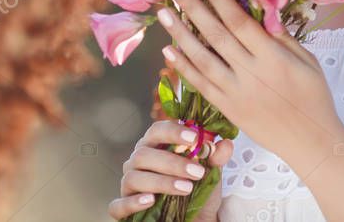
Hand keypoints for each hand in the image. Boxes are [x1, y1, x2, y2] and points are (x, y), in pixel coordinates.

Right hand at [108, 118, 233, 219]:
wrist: (194, 220)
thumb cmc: (196, 191)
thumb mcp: (209, 174)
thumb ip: (215, 158)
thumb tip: (225, 144)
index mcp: (155, 146)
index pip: (157, 130)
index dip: (172, 131)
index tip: (193, 137)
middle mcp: (137, 162)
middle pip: (144, 154)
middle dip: (172, 162)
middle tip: (197, 172)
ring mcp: (128, 185)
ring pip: (134, 177)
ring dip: (162, 182)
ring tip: (186, 189)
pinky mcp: (122, 208)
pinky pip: (119, 204)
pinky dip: (133, 202)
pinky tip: (150, 201)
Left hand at [157, 0, 342, 170]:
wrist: (311, 142)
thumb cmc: (314, 96)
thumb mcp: (307, 61)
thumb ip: (282, 35)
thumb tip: (262, 5)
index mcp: (273, 57)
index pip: (239, 21)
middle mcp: (251, 73)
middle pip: (215, 35)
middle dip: (191, 8)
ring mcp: (236, 93)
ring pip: (202, 59)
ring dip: (180, 35)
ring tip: (164, 14)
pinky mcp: (227, 109)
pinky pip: (200, 85)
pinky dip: (183, 67)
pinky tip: (168, 50)